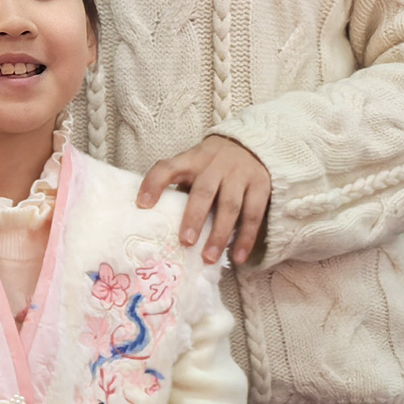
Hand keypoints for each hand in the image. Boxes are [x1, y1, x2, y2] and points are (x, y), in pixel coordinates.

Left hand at [138, 134, 272, 265]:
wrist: (251, 145)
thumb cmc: (211, 165)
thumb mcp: (192, 166)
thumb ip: (179, 187)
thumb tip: (158, 223)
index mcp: (191, 160)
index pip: (167, 168)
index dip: (153, 184)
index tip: (142, 204)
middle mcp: (215, 166)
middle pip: (203, 192)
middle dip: (194, 218)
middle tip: (186, 242)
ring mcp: (239, 175)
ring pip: (230, 206)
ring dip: (220, 234)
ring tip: (210, 257)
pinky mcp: (261, 185)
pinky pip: (253, 214)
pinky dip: (246, 237)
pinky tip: (238, 257)